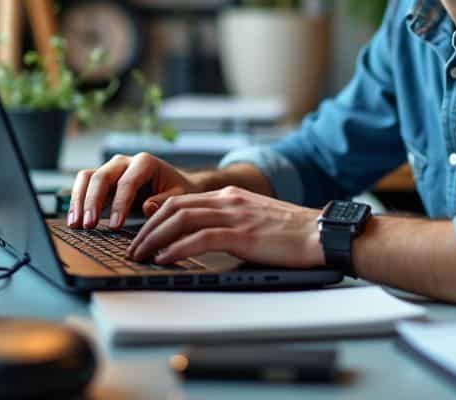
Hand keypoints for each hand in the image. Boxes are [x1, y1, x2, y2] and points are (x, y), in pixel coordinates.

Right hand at [67, 152, 196, 229]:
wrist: (173, 183)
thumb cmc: (176, 190)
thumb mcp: (178, 196)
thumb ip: (164, 202)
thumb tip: (147, 207)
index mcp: (145, 162)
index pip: (127, 182)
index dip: (119, 204)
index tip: (115, 225)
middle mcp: (124, 162)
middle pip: (102, 176)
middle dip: (93, 202)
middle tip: (89, 225)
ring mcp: (110, 169)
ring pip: (87, 178)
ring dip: (79, 201)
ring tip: (76, 224)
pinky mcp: (101, 180)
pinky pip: (83, 185)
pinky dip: (76, 201)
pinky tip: (74, 220)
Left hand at [126, 186, 324, 268]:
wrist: (322, 233)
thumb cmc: (292, 234)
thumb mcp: (254, 220)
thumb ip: (229, 224)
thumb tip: (203, 241)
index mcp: (230, 196)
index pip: (181, 200)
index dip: (155, 216)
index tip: (142, 234)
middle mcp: (228, 200)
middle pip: (173, 207)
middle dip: (147, 229)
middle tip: (133, 249)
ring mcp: (235, 215)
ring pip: (181, 220)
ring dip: (155, 239)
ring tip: (141, 256)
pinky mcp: (243, 234)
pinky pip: (200, 238)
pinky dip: (177, 248)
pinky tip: (165, 259)